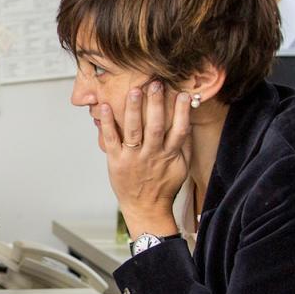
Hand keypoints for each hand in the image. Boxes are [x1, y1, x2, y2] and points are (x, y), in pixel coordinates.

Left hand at [99, 81, 190, 236]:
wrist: (145, 209)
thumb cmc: (164, 187)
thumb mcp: (181, 168)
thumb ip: (185, 145)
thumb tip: (189, 121)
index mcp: (169, 155)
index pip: (179, 130)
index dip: (182, 112)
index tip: (183, 94)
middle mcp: (151, 155)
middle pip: (155, 126)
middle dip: (155, 104)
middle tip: (156, 84)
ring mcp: (133, 158)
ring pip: (134, 130)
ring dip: (133, 109)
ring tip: (134, 90)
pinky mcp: (116, 161)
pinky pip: (111, 140)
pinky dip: (108, 124)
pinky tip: (105, 107)